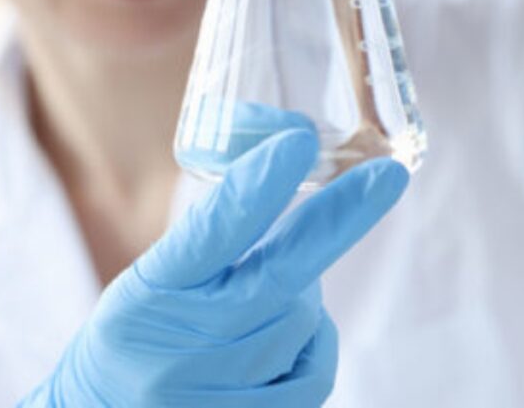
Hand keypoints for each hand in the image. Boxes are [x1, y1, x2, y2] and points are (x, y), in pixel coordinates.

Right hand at [19, 129, 408, 406]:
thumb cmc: (136, 334)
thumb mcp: (150, 278)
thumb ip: (214, 236)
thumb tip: (287, 171)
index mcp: (149, 296)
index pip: (210, 234)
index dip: (259, 186)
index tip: (298, 142)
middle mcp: (182, 350)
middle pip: (279, 279)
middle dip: (338, 221)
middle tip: (387, 176)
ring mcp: (221, 393)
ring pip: (304, 318)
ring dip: (303, 288)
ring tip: (270, 288)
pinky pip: (315, 366)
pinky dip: (313, 336)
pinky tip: (287, 332)